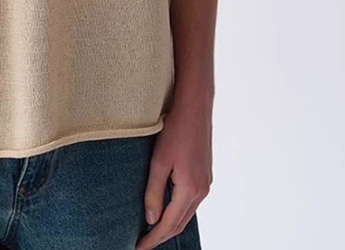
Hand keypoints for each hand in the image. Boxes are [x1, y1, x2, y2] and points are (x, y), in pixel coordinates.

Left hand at [134, 102, 212, 248]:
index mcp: (190, 189)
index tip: (139, 247)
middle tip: (143, 243)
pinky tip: (166, 209)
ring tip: (151, 231)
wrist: (194, 108)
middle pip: (180, 223)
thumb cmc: (175, 130)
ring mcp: (205, 183)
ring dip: (170, 224)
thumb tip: (150, 219)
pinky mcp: (204, 176)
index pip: (169, 224)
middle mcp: (201, 190)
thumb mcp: (159, 161)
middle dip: (161, 236)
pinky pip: (191, 201)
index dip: (153, 239)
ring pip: (186, 213)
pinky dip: (178, 210)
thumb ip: (154, 192)